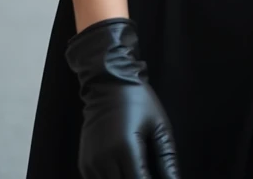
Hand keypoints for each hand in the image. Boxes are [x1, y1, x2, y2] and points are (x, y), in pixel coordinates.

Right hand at [65, 17, 179, 178]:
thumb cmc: (139, 102)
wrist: (108, 83)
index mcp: (126, 148)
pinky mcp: (84, 164)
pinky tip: (121, 171)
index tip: (156, 177)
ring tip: (135, 169)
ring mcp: (91, 163)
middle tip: (147, 171)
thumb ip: (168, 157)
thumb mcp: (159, 125)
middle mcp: (105, 159)